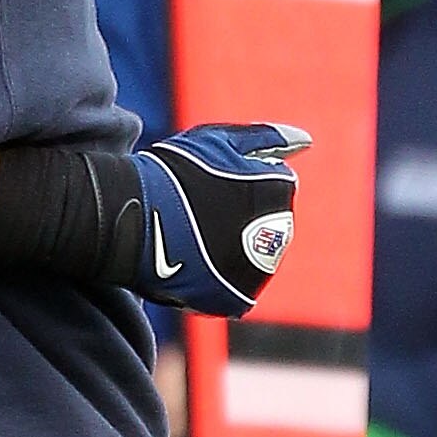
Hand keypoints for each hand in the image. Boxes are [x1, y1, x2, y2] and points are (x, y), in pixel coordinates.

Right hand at [131, 121, 308, 315]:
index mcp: (279, 192)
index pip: (272, 186)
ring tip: (188, 236)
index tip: (206, 183)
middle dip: (236, 216)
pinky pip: (232, 288)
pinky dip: (214, 276)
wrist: (129, 215)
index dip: (236, 182)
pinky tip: (189, 260)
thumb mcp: (217, 140)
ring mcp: (258, 270)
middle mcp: (279, 234)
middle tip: (194, 210)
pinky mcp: (235, 297)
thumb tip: (307, 141)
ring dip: (227, 247)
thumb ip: (266, 138)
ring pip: (249, 257)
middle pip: (264, 224)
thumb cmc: (171, 173)